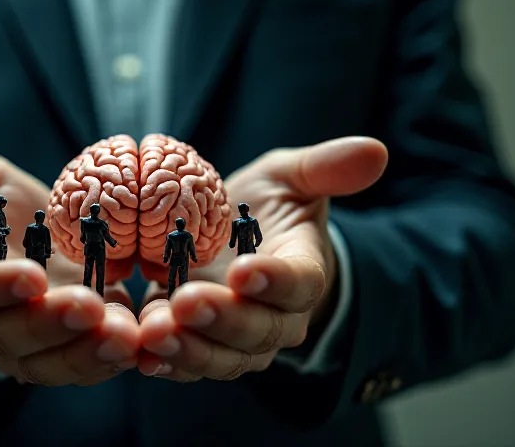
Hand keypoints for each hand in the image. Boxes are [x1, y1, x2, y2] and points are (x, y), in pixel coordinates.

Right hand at [0, 146, 139, 385]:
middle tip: (90, 306)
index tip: (32, 276)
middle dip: (52, 324)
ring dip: (86, 352)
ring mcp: (25, 350)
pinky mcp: (63, 358)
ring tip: (124, 335)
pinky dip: (110, 362)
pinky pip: (83, 370)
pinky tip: (141, 346)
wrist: (17, 256)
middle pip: (12, 335)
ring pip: (49, 363)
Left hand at [137, 137, 386, 381]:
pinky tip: (139, 353)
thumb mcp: (291, 178)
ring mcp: (236, 341)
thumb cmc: (267, 210)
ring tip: (155, 332)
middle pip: (257, 331)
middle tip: (188, 302)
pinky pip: (186, 366)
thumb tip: (375, 150)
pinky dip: (164, 363)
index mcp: (303, 273)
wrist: (233, 245)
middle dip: (223, 319)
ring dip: (189, 349)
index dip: (275, 280)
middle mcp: (275, 318)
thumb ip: (326, 168)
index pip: (299, 283)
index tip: (246, 269)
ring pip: (221, 357)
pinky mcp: (198, 349)